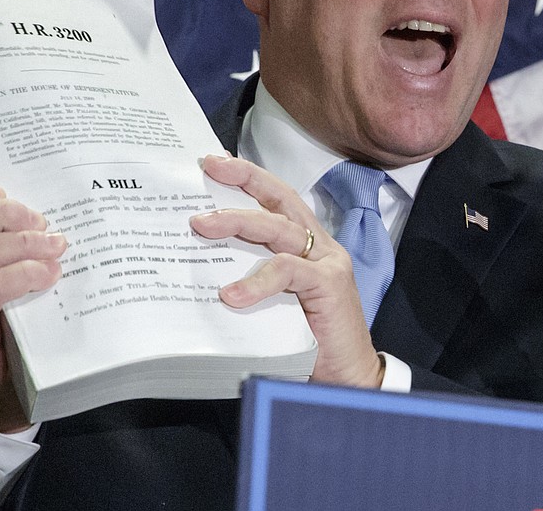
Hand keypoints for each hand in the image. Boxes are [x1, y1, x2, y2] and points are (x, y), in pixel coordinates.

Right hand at [0, 177, 65, 431]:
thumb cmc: (8, 317)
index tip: (4, 189)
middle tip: (41, 221)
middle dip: (3, 213)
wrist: (2, 387)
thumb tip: (42, 207)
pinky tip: (50, 274)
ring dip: (22, 244)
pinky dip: (25, 274)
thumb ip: (5, 239)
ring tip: (54, 247)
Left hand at [190, 155, 383, 387]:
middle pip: (280, 199)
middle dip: (243, 179)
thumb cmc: (304, 343)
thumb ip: (248, 278)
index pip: (276, 198)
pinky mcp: (330, 285)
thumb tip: (197, 264)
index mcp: (305, 245)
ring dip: (238, 222)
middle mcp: (319, 246)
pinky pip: (288, 272)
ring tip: (203, 226)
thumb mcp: (269, 302)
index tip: (213, 162)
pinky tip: (231, 294)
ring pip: (280, 229)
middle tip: (208, 170)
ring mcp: (328, 263)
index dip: (248, 176)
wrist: (345, 380)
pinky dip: (258, 281)